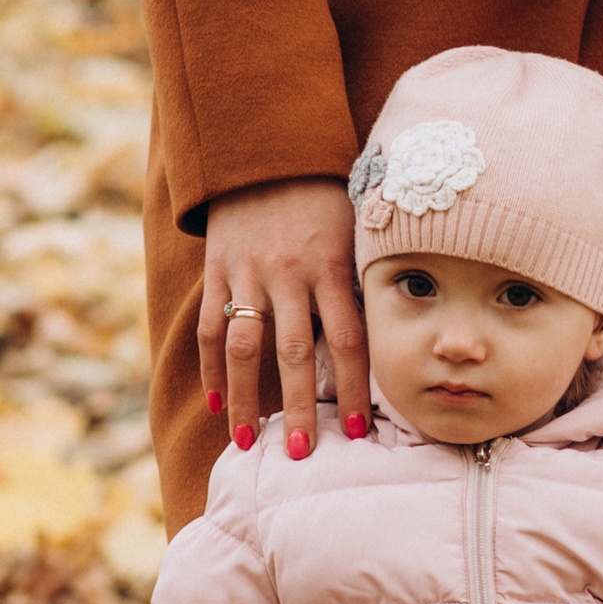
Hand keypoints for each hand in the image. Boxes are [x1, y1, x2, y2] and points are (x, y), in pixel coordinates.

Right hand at [200, 176, 370, 458]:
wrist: (266, 149)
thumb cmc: (324, 194)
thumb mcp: (354, 228)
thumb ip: (362, 280)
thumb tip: (391, 334)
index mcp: (330, 265)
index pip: (346, 341)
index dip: (351, 389)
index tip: (356, 431)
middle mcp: (288, 274)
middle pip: (293, 354)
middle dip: (297, 408)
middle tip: (303, 454)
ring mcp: (247, 273)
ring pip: (243, 348)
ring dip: (245, 398)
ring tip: (248, 442)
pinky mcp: (217, 269)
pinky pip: (211, 327)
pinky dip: (211, 369)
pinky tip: (219, 402)